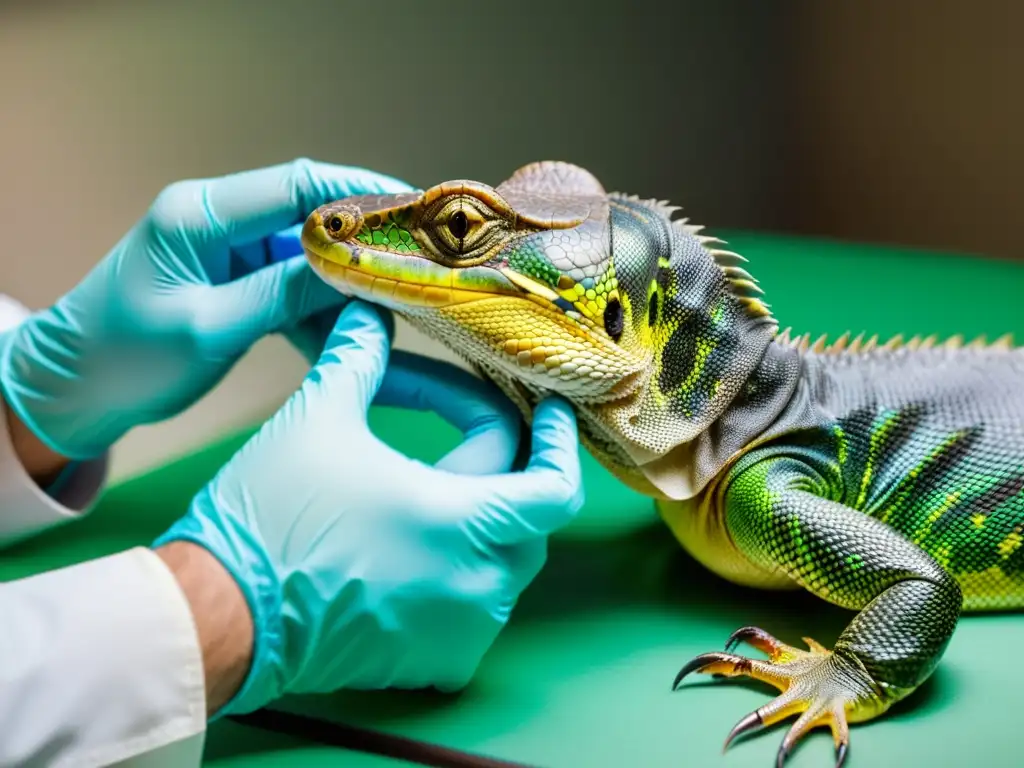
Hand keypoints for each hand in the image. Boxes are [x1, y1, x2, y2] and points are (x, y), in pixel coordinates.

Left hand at [0, 158, 412, 460]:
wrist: (76, 389)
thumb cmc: (127, 357)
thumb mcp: (211, 327)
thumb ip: (285, 294)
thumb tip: (358, 271)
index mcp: (198, 215)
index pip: (296, 185)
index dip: (360, 194)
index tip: (414, 211)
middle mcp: (216, 220)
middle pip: (308, 216)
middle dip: (363, 241)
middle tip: (418, 264)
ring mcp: (226, 250)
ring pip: (306, 255)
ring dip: (345, 283)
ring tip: (394, 307)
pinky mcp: (233, 280)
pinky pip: (291, 285)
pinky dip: (320, 308)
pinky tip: (353, 332)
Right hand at [154, 300, 583, 715]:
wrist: (216, 615)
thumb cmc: (269, 516)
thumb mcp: (317, 418)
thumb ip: (359, 358)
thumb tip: (369, 314)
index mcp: (463, 523)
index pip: (555, 486)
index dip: (559, 441)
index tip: (551, 410)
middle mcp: (477, 587)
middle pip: (529, 518)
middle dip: (505, 468)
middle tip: (462, 433)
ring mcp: (457, 633)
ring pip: (504, 564)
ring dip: (483, 519)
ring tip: (435, 483)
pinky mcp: (430, 662)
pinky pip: (476, 611)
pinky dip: (461, 573)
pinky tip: (418, 546)